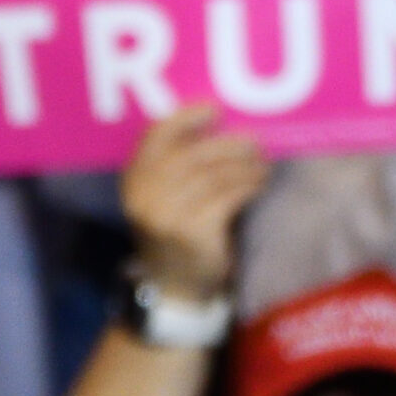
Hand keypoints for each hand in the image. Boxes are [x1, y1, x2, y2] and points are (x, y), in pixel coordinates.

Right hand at [120, 104, 268, 302]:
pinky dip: (248, 186)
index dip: (184, 119)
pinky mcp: (192, 232)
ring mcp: (166, 215)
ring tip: (261, 164)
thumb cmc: (174, 232)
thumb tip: (219, 128)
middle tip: (252, 140)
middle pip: (190, 154)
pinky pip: (227, 197)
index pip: (155, 137)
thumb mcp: (161, 198)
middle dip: (226, 144)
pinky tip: (259, 183)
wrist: (173, 285)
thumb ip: (175, 167)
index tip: (213, 109)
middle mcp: (144, 195)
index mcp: (133, 180)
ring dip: (244, 166)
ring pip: (213, 175)